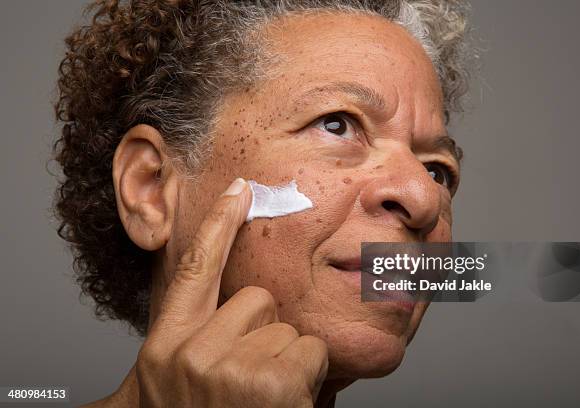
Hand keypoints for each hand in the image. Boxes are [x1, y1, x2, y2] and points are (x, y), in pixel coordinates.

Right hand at [90, 178, 327, 407]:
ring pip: (287, 329)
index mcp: (169, 341)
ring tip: (262, 399)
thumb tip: (250, 297)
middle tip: (248, 377)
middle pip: (258, 300)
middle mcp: (192, 350)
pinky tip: (281, 406)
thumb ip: (207, 333)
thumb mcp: (183, 374)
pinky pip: (310, 353)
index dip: (218, 224)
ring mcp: (228, 368)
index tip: (241, 189)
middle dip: (264, 332)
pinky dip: (306, 379)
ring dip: (286, 361)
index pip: (195, 269)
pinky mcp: (270, 382)